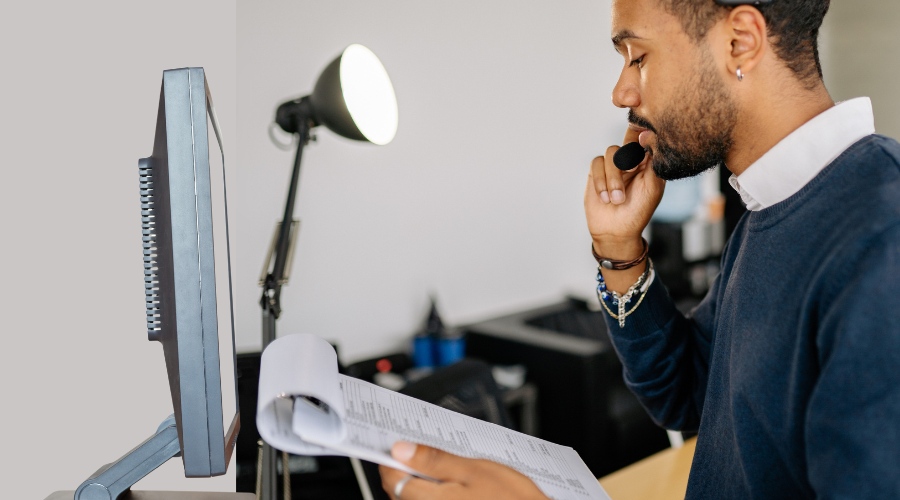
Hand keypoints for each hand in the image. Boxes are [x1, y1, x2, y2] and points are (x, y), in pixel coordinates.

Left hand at [379, 441, 547, 499]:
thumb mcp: (475, 469)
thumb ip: (434, 460)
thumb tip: (401, 449)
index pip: (391, 478)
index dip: (391, 458)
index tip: (398, 444)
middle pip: (401, 491)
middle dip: (408, 469)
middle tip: (423, 449)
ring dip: (424, 483)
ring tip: (447, 467)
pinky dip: (439, 494)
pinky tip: (457, 486)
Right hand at [584, 126, 664, 256]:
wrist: (616, 232)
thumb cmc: (638, 212)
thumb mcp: (652, 187)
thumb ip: (652, 161)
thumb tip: (649, 134)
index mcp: (647, 163)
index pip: (645, 139)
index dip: (641, 134)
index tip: (643, 142)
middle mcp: (630, 162)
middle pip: (626, 142)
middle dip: (627, 159)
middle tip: (630, 171)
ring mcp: (612, 167)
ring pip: (610, 153)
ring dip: (613, 178)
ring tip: (616, 199)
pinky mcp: (596, 174)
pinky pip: (596, 164)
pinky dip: (600, 181)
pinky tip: (605, 198)